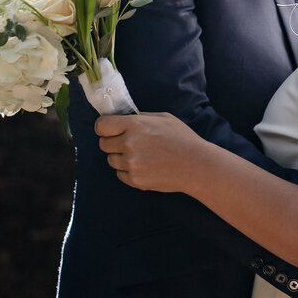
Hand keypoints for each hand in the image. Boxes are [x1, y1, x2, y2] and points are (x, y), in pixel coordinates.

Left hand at [94, 112, 209, 192]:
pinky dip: (128, 171)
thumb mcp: (163, 118)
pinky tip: (145, 166)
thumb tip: (122, 118)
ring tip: (140, 156)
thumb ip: (139, 117)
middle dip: (113, 143)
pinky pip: (120, 174)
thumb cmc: (182, 139)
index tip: (109, 130)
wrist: (196, 165)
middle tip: (128, 143)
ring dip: (120, 158)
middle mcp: (129, 144)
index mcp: (134, 125)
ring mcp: (131, 163)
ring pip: (111, 160)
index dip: (104, 128)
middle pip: (103, 144)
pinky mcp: (134, 179)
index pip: (101, 126)